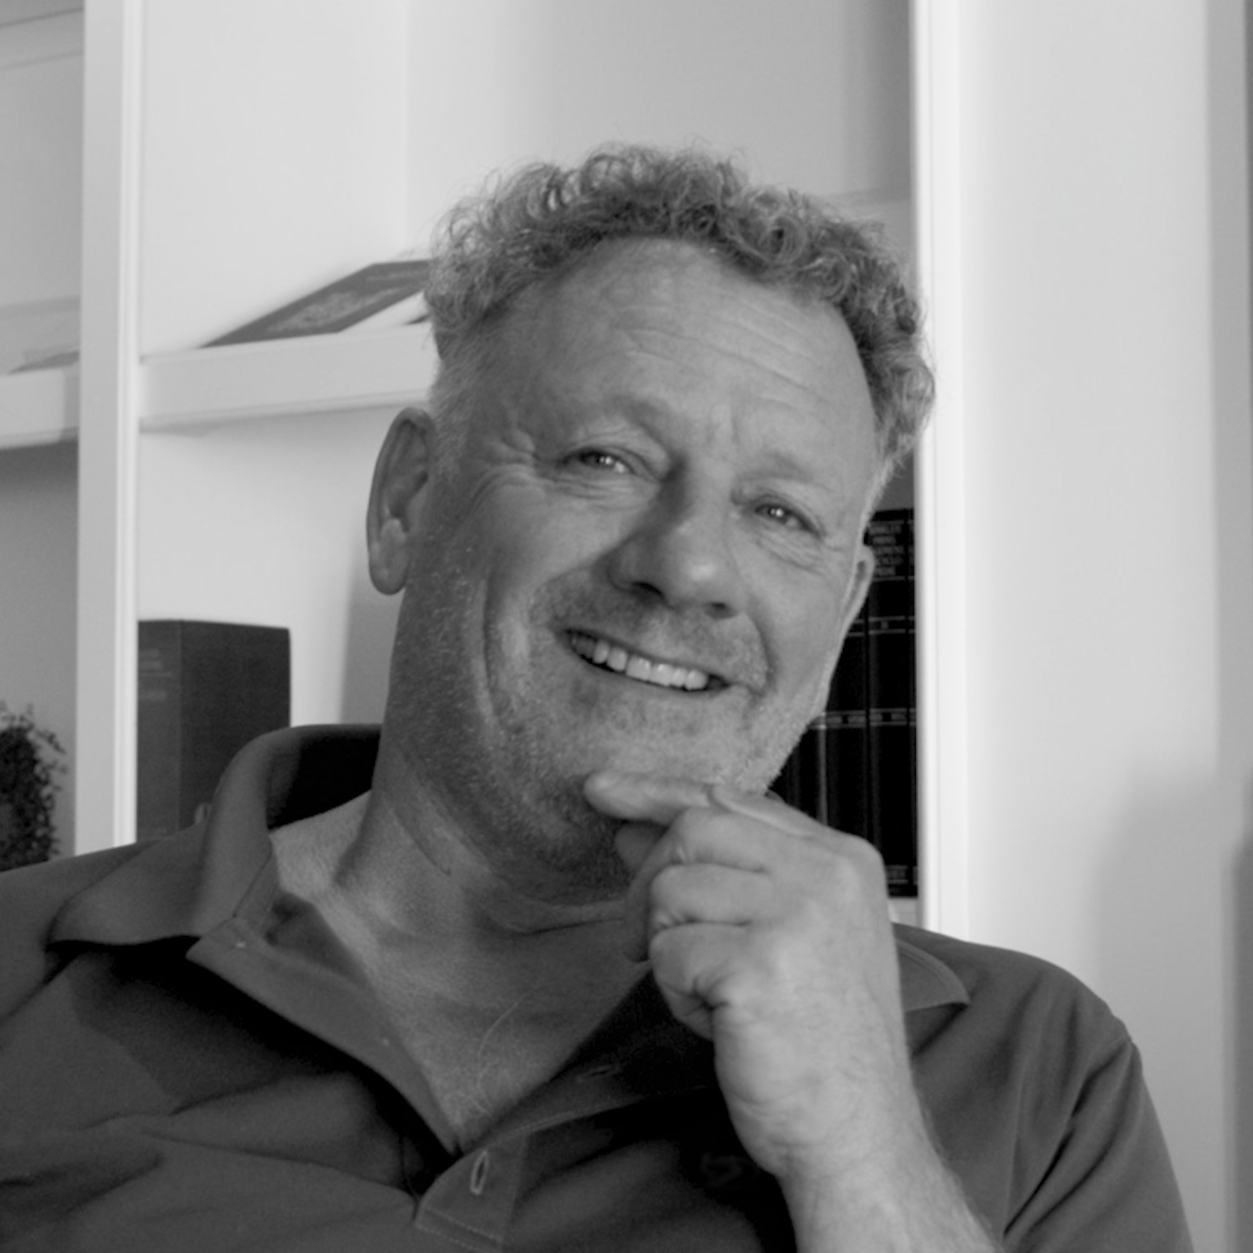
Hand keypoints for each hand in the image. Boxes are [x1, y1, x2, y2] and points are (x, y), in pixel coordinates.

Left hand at [583, 770, 919, 1186]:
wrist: (858, 1133)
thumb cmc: (823, 1041)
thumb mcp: (789, 936)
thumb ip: (726, 874)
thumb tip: (634, 831)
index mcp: (841, 859)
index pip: (732, 798)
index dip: (659, 793)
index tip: (607, 792)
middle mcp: (826, 875)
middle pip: (693, 830)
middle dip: (650, 884)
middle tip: (643, 941)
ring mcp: (797, 916)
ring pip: (672, 889)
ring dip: (669, 950)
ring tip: (714, 994)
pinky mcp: (760, 965)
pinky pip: (668, 951)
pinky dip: (676, 992)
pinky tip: (720, 1021)